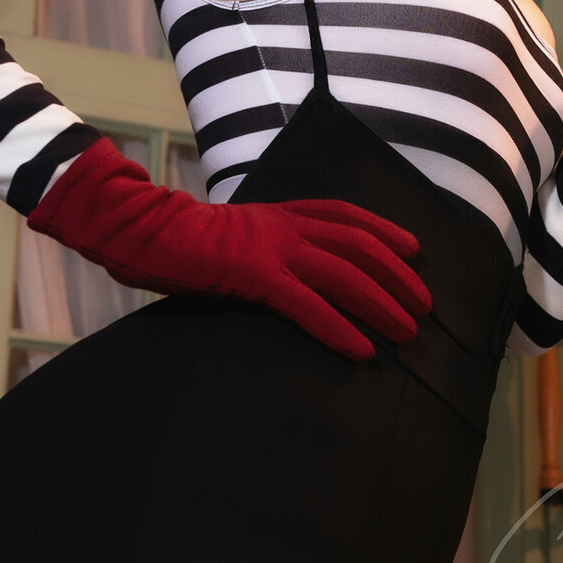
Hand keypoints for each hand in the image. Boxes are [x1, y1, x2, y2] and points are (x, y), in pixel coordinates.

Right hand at [27, 136, 431, 360]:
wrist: (137, 231)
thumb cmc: (176, 242)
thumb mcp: (230, 238)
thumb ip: (260, 249)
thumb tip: (282, 274)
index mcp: (278, 213)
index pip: (345, 216)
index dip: (384, 231)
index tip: (414, 249)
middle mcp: (283, 225)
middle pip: (358, 246)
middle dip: (397, 275)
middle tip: (425, 306)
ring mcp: (270, 247)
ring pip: (344, 274)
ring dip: (381, 303)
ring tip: (407, 332)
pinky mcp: (253, 274)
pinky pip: (307, 305)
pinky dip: (339, 327)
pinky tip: (361, 349)